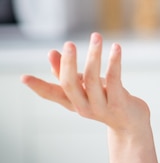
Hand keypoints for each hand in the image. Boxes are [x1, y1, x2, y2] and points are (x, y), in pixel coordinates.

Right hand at [21, 33, 149, 134]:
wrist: (132, 125)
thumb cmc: (108, 102)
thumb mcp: (87, 89)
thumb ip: (71, 74)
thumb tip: (52, 53)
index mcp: (73, 102)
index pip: (51, 95)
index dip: (38, 86)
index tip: (24, 77)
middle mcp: (84, 106)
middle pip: (70, 84)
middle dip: (68, 62)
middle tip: (69, 44)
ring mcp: (101, 106)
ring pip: (92, 78)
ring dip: (94, 55)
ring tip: (96, 37)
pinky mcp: (119, 103)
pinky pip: (114, 79)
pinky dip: (114, 61)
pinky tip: (116, 48)